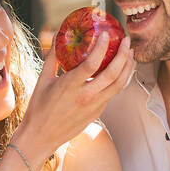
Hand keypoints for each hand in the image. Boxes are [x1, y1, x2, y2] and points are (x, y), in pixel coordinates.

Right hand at [14, 30, 134, 165]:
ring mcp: (94, 106)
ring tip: (130, 54)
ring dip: (127, 68)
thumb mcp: (43, 80)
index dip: (102, 47)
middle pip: (112, 74)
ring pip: (118, 85)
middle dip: (123, 55)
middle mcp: (85, 96)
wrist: (41, 137)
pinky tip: (121, 71)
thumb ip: (52, 57)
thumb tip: (57, 33)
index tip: (107, 34)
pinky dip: (120, 80)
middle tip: (127, 42)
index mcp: (70, 86)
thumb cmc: (39, 107)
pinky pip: (112, 93)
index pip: (92, 63)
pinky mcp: (98, 113)